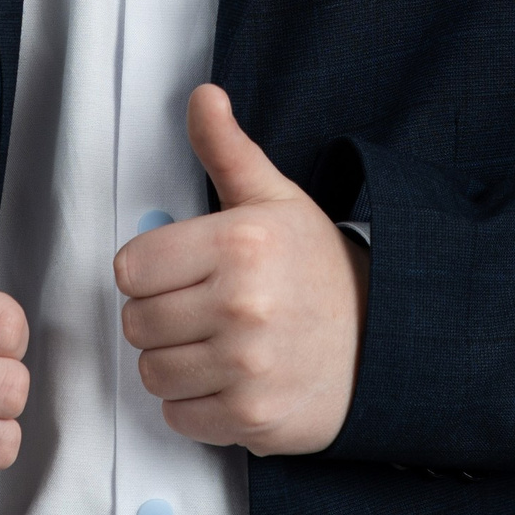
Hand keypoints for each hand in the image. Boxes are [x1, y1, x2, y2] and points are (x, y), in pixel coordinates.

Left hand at [113, 86, 368, 455]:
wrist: (383, 339)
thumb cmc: (318, 267)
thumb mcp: (275, 198)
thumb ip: (227, 149)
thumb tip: (202, 96)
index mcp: (240, 244)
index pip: (131, 267)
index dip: (151, 269)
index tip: (181, 270)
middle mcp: (242, 306)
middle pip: (136, 322)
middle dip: (160, 315)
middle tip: (200, 308)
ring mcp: (248, 367)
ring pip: (151, 372)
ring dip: (174, 362)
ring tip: (214, 344)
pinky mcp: (252, 417)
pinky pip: (177, 416)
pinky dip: (194, 404)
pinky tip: (227, 379)